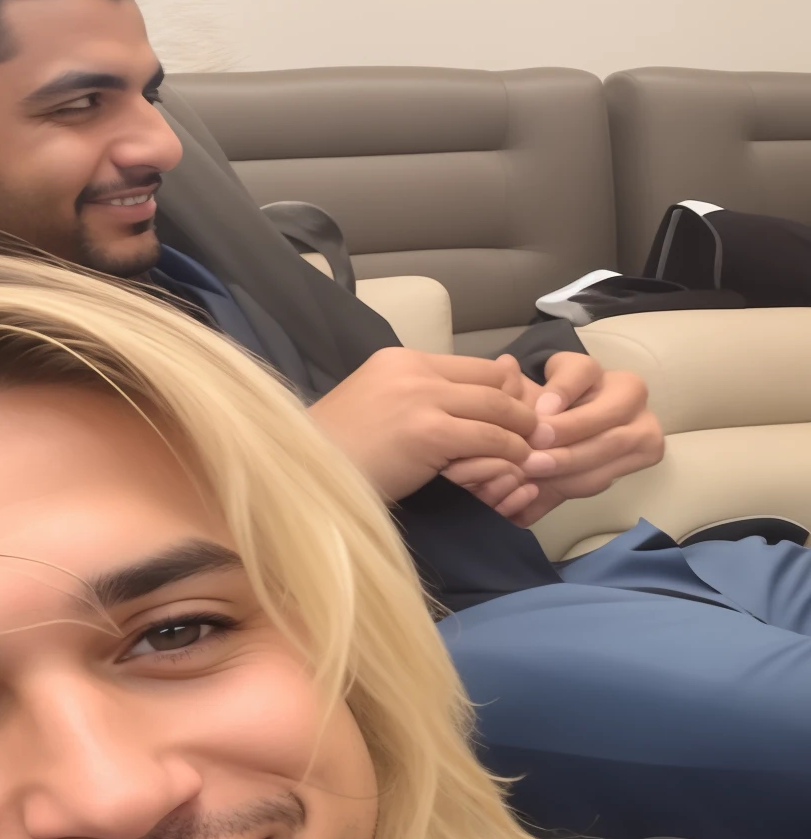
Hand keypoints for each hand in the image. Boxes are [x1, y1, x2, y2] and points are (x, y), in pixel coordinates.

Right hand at [308, 348, 542, 503]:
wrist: (300, 478)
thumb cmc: (333, 457)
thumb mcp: (373, 413)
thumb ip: (411, 401)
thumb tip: (447, 408)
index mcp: (398, 360)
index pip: (470, 366)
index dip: (501, 389)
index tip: (514, 414)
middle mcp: (413, 370)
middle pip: (491, 379)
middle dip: (521, 406)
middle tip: (538, 432)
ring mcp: (420, 398)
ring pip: (496, 405)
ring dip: (522, 430)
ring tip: (534, 450)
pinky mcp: (427, 431)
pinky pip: (488, 436)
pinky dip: (509, 451)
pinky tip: (515, 465)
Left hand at [444, 349, 663, 524]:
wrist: (567, 440)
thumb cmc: (543, 416)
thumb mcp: (528, 399)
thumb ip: (516, 388)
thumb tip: (504, 365)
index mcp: (594, 370)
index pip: (582, 371)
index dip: (561, 391)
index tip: (538, 412)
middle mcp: (630, 391)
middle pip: (603, 416)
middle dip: (565, 440)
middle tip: (530, 459)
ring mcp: (645, 421)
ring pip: (608, 449)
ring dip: (567, 468)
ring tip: (534, 478)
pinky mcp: (648, 452)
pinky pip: (610, 473)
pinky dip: (572, 487)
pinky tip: (543, 492)